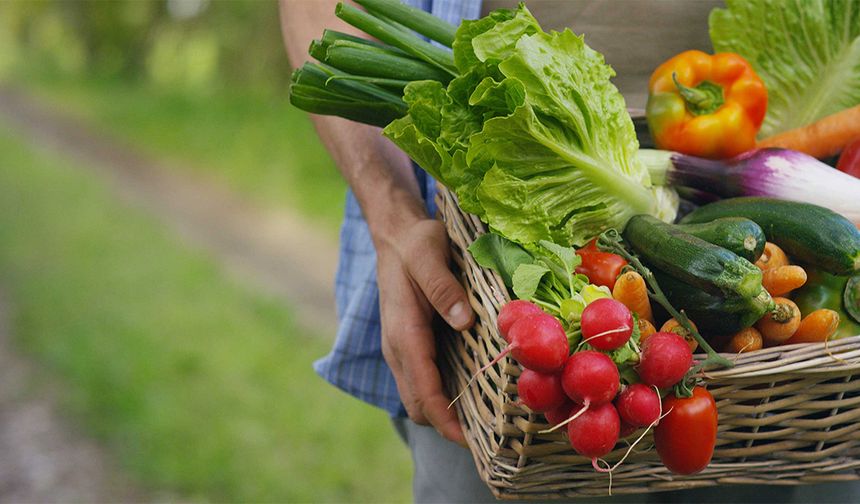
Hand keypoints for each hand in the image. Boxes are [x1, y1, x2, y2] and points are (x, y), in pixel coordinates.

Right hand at [376, 218, 474, 445]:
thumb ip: (442, 287)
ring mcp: (401, 349)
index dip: (446, 421)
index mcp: (403, 333)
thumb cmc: (415, 243)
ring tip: (485, 422)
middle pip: (418, 405)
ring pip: (418, 397)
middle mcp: (397, 348)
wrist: (395, 235)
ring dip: (445, 414)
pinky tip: (472, 392)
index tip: (471, 442)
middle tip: (489, 436)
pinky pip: (423, 381)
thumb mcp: (429, 254)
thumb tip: (463, 321)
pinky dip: (442, 396)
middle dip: (447, 426)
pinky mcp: (409, 345)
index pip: (423, 390)